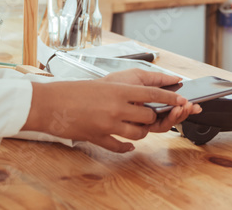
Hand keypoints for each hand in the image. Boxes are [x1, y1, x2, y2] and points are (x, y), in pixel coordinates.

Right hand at [23, 69, 200, 152]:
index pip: (153, 95)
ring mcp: (108, 124)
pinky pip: (119, 147)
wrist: (49, 103)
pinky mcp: (98, 137)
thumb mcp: (103, 83)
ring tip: (136, 127)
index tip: (182, 101)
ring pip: (138, 134)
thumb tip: (143, 95)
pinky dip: (126, 148)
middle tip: (153, 115)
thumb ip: (124, 89)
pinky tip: (128, 146)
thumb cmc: (74, 90)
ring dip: (141, 132)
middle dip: (154, 118)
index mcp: (119, 90)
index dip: (170, 99)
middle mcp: (116, 108)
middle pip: (149, 118)